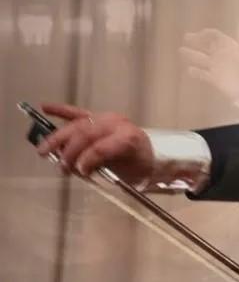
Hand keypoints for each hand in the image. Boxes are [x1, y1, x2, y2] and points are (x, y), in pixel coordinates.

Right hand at [35, 103, 154, 184]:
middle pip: (87, 134)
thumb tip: (78, 168)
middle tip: (62, 166)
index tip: (79, 172)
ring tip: (44, 150)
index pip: (101, 147)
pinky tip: (45, 107)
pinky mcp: (100, 117)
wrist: (151, 157)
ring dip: (59, 138)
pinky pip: (78, 113)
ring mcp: (107, 118)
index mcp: (128, 138)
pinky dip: (61, 110)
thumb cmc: (137, 167)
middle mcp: (118, 124)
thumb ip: (101, 169)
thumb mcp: (124, 174)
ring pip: (78, 124)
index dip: (87, 160)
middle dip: (70, 151)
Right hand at [180, 24, 238, 100]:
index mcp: (230, 47)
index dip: (206, 34)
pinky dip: (196, 72)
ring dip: (192, 55)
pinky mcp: (214, 79)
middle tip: (186, 37)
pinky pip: (203, 74)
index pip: (215, 36)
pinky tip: (188, 70)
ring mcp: (217, 68)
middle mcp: (222, 56)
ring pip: (202, 59)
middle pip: (207, 46)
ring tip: (181, 50)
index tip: (198, 34)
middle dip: (196, 41)